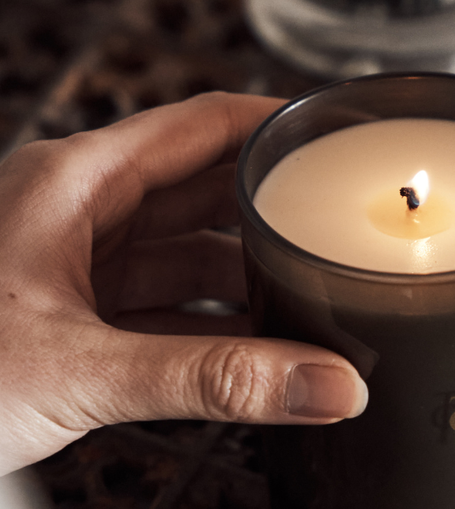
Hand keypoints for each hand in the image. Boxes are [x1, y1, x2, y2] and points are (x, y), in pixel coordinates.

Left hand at [0, 93, 367, 474]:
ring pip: (180, 254)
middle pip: (201, 189)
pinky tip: (248, 351)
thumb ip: (213, 380)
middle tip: (338, 229)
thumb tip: (325, 385)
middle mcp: (72, 212)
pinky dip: (205, 327)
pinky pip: (155, 309)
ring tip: (309, 298)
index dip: (275, 123)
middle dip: (270, 212)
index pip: (202, 124)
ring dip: (241, 278)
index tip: (336, 131)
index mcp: (74, 182)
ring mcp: (65, 266)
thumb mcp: (80, 369)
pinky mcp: (61, 321)